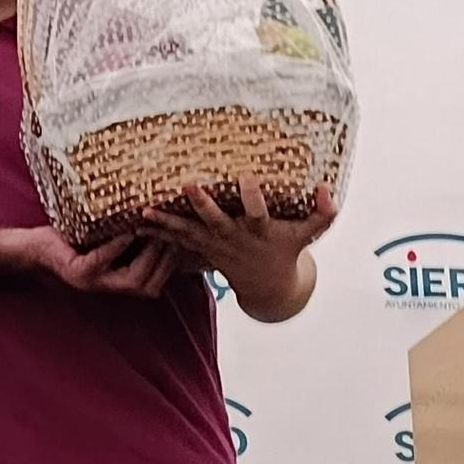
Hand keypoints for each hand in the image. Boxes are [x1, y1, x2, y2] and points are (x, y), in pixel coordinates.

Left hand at [24, 229, 183, 298]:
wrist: (34, 248)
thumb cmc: (71, 241)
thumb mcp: (105, 241)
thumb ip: (129, 242)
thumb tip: (160, 223)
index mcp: (116, 282)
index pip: (154, 286)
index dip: (170, 269)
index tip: (182, 244)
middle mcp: (107, 287)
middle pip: (148, 288)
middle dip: (165, 263)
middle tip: (174, 237)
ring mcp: (92, 282)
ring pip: (132, 280)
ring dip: (147, 256)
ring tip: (154, 232)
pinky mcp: (77, 272)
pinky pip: (103, 261)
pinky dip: (118, 246)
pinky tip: (127, 231)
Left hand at [141, 176, 336, 312]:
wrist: (265, 287)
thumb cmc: (286, 250)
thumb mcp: (306, 235)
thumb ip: (322, 214)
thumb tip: (328, 189)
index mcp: (258, 231)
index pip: (258, 213)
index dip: (253, 197)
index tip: (248, 176)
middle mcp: (233, 238)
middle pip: (215, 220)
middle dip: (202, 203)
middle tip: (186, 184)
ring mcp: (213, 245)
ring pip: (187, 232)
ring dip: (166, 222)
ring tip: (144, 211)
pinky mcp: (198, 249)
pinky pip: (174, 240)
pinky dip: (156, 232)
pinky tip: (135, 221)